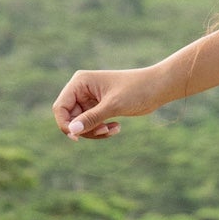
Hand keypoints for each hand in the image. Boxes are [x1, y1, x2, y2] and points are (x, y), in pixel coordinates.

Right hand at [52, 63, 172, 139]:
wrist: (158, 87)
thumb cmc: (136, 90)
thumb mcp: (113, 106)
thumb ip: (91, 118)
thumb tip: (72, 131)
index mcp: (80, 82)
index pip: (61, 107)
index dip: (65, 124)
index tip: (76, 137)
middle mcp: (82, 90)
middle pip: (70, 118)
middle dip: (86, 129)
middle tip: (104, 131)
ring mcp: (90, 99)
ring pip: (82, 124)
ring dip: (95, 131)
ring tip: (112, 130)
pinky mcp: (100, 108)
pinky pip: (93, 124)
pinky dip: (102, 130)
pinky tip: (117, 128)